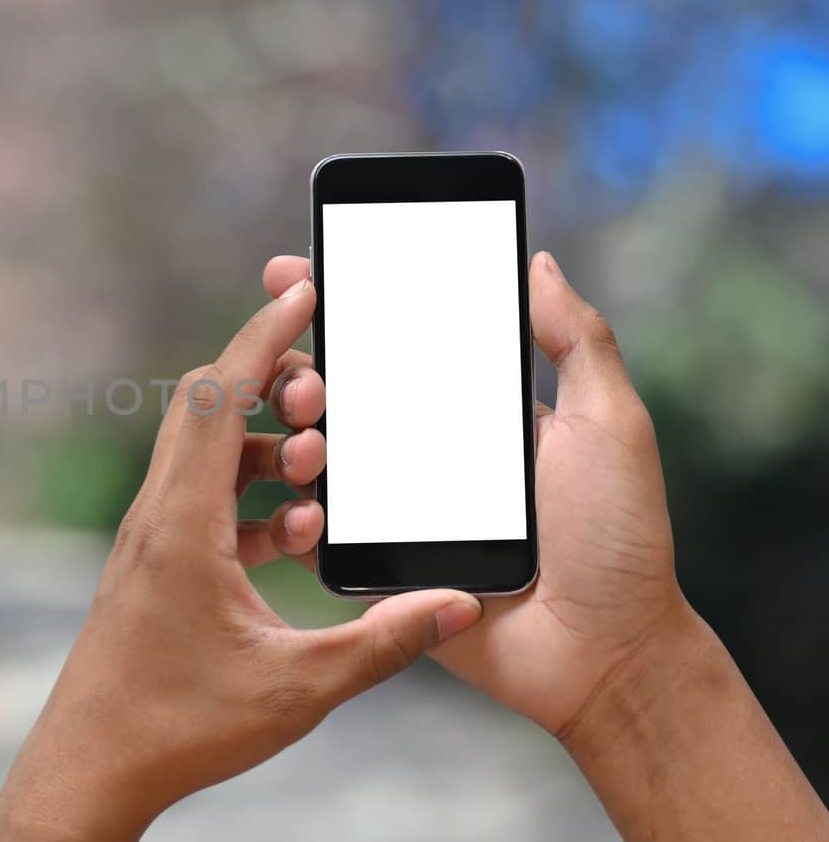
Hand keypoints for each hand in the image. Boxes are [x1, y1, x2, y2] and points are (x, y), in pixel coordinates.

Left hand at [0, 277, 483, 841]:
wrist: (90, 768)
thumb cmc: (177, 726)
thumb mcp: (296, 686)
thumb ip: (382, 643)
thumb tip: (457, 605)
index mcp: (181, 524)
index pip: (216, 397)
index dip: (264, 336)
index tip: (306, 290)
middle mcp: (156, 516)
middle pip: (206, 410)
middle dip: (272, 386)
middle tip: (328, 394)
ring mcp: (150, 539)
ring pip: (205, 457)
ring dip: (263, 451)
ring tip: (316, 477)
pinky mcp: (154, 566)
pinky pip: (203, 502)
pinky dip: (249, 499)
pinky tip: (294, 537)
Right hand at [260, 251, 691, 737]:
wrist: (602, 652)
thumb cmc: (618, 540)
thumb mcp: (611, 425)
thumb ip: (578, 341)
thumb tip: (539, 261)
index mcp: (475, 411)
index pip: (400, 340)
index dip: (347, 302)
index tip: (299, 269)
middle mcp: (425, 452)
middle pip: (341, 392)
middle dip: (301, 369)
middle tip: (304, 375)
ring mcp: (395, 508)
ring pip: (317, 455)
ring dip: (295, 433)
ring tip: (307, 433)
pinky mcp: (378, 564)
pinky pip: (321, 530)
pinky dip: (299, 509)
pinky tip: (303, 494)